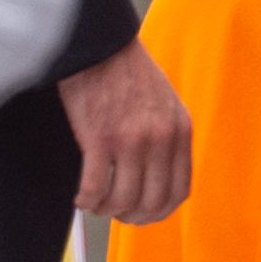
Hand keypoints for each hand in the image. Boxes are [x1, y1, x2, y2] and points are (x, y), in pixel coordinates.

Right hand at [62, 37, 191, 223]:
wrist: (99, 45)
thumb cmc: (126, 72)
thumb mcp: (165, 103)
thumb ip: (168, 137)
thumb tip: (159, 175)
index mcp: (179, 131)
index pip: (179, 191)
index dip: (159, 212)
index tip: (143, 213)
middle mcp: (160, 139)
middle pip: (151, 201)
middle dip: (132, 216)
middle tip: (116, 213)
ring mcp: (131, 140)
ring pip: (122, 199)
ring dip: (107, 209)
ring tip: (96, 203)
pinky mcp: (99, 139)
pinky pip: (95, 188)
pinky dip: (87, 200)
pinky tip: (81, 196)